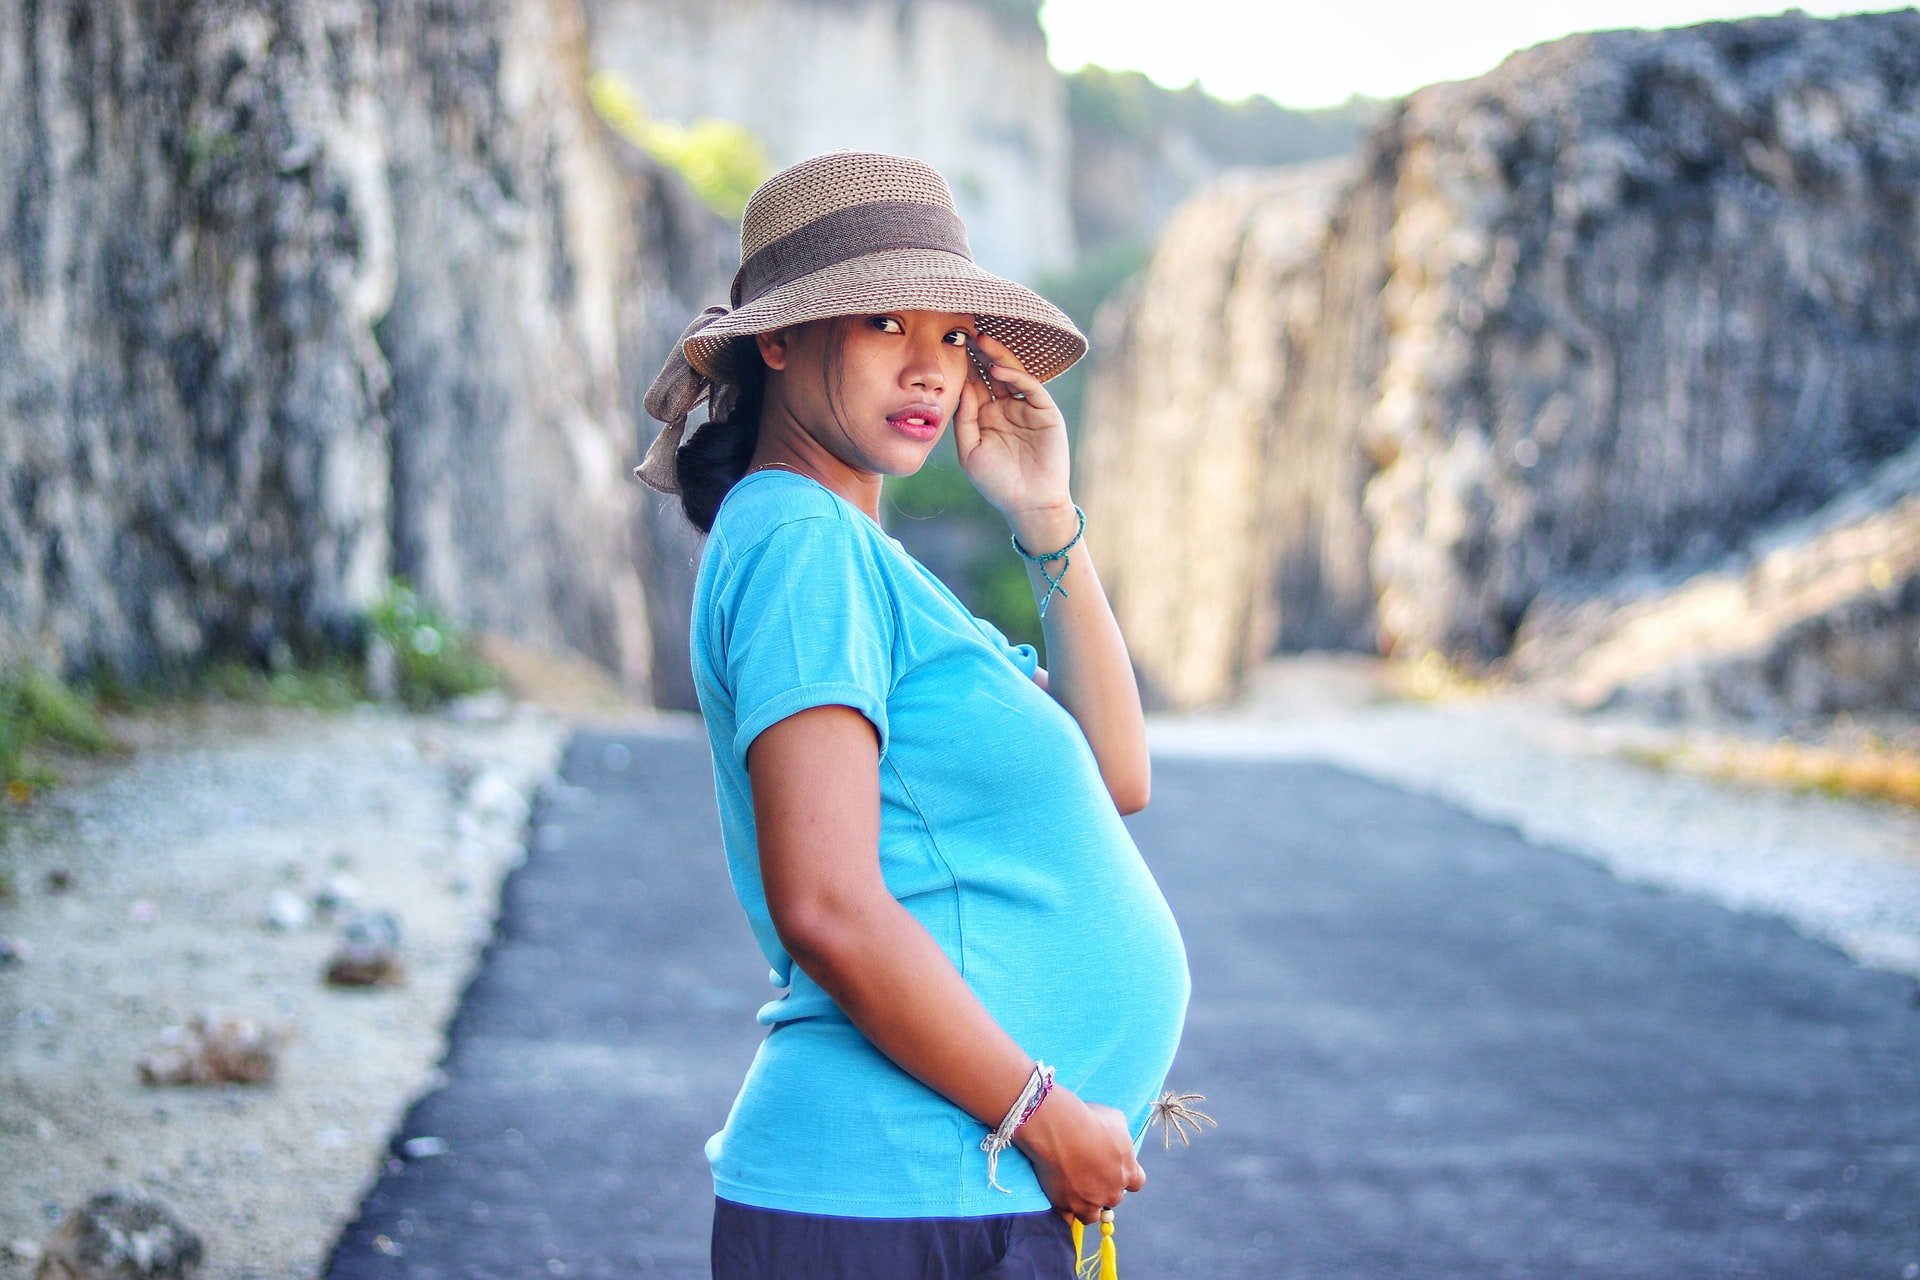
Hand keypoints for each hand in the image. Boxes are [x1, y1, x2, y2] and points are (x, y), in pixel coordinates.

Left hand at [953, 331, 1071, 531]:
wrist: (1028, 503)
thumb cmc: (996, 482)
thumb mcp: (970, 451)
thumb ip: (965, 419)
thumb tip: (961, 386)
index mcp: (986, 416)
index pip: (975, 384)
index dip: (964, 366)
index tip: (949, 346)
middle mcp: (1006, 407)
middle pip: (992, 373)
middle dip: (980, 354)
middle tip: (965, 332)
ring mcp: (1027, 408)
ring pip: (1012, 374)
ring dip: (997, 357)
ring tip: (981, 340)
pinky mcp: (1045, 412)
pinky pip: (1031, 387)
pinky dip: (1016, 376)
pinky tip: (999, 370)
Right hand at [1012, 1086, 1145, 1223]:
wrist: (1060, 1127)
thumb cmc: (1090, 1119)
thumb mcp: (1116, 1120)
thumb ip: (1121, 1136)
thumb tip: (1118, 1139)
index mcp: (1128, 1171)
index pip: (1136, 1183)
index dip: (1126, 1177)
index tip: (1114, 1169)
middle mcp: (1112, 1191)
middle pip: (1113, 1198)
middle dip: (1104, 1189)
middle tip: (1089, 1173)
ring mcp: (1088, 1201)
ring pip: (1092, 1215)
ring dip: (1087, 1206)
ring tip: (1075, 1191)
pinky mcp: (1065, 1205)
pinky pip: (1068, 1220)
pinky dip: (1066, 1214)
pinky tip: (1061, 1203)